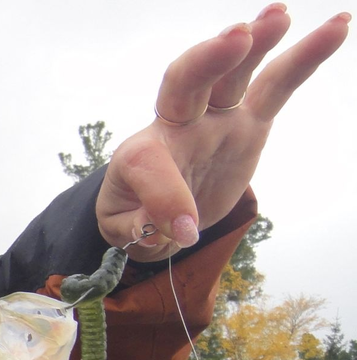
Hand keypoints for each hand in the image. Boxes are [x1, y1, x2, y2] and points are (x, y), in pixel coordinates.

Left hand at [97, 5, 348, 259]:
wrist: (151, 211)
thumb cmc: (133, 217)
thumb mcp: (127, 232)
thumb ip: (143, 228)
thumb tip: (179, 229)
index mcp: (138, 157)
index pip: (151, 168)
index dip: (167, 201)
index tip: (182, 234)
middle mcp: (176, 128)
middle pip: (186, 84)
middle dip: (208, 61)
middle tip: (236, 38)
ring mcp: (214, 120)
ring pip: (234, 75)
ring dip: (255, 44)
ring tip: (279, 16)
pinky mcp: (247, 123)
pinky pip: (277, 86)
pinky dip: (304, 58)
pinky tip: (335, 28)